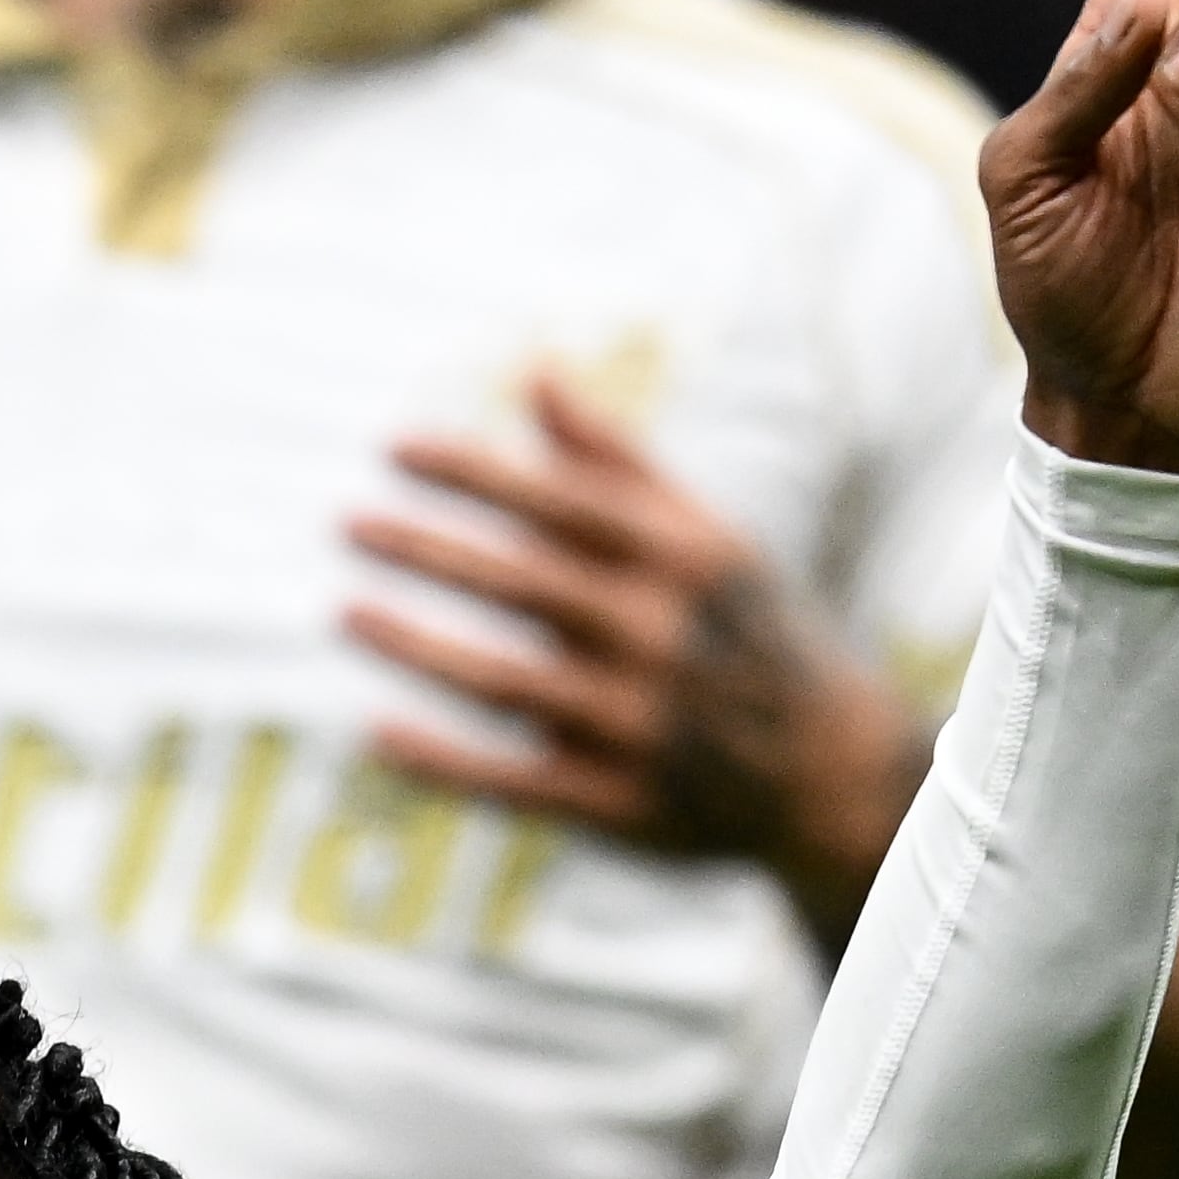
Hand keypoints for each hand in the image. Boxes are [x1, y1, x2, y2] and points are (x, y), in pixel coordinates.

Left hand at [343, 372, 929, 945]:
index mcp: (684, 564)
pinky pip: (515, 784)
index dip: (477, 474)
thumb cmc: (745, 632)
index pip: (564, 505)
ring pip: (509, 684)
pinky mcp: (620, 807)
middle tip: (346, 521)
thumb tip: (535, 371)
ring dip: (421, 647)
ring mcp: (641, 729)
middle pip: (528, 587)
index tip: (392, 448)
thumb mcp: (704, 540)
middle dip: (433, 551)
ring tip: (344, 609)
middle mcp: (663, 640)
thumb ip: (615, 463)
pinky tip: (376, 733)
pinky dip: (445, 764)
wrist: (835, 774)